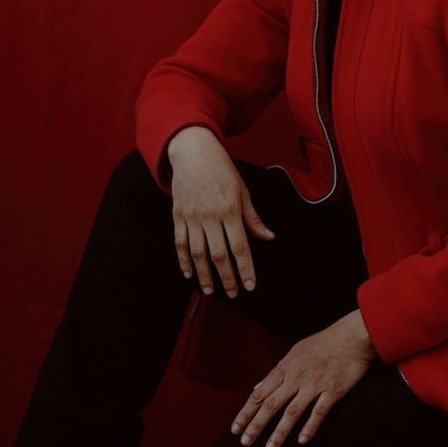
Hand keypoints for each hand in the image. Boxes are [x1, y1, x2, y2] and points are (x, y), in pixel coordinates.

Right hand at [168, 126, 274, 296]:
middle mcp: (210, 215)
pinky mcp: (178, 215)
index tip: (250, 285)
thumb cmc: (222, 171)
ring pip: (198, 253)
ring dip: (204, 274)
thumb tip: (269, 237)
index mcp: (230, 209)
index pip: (240, 246)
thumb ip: (253, 217)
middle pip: (219, 254)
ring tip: (210, 290)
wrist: (193, 152)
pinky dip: (184, 260)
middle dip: (227, 277)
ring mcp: (192, 216)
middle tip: (232, 294)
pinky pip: (180, 243)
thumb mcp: (243, 190)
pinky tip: (189, 274)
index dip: (245, 268)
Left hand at [231, 310, 376, 446]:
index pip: (260, 393)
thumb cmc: (322, 344)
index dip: (246, 412)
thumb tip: (257, 387)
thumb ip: (276, 372)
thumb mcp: (294, 352)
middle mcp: (296, 377)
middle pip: (271, 404)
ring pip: (292, 411)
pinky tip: (302, 441)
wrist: (350, 336)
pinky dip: (310, 426)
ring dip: (279, 431)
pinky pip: (319, 411)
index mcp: (285, 368)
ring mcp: (314, 384)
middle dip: (256, 425)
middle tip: (245, 442)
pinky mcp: (332, 390)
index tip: (235, 428)